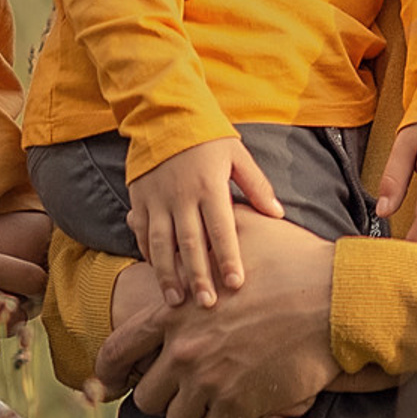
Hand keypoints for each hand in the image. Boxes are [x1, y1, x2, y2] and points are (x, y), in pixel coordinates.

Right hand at [125, 134, 284, 309]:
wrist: (163, 113)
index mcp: (209, 185)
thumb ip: (256, 186)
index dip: (229, 258)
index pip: (221, 229)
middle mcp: (180, 195)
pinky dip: (148, 254)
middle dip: (198, 276)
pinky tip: (156, 273)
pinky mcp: (139, 199)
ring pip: (160, 244)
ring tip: (176, 300)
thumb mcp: (237, 154)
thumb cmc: (207, 135)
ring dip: (168, 274)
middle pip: (190, 243)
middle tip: (207, 304)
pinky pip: (142, 232)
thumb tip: (277, 215)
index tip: (237, 284)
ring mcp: (156, 199)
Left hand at [125, 213, 343, 417]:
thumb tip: (135, 222)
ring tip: (210, 399)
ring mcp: (211, 381)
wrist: (338, 297)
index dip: (108, 370)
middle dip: (162, 395)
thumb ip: (188, 237)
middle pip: (146, 396)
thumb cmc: (292, 259)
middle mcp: (185, 350)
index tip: (109, 383)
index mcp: (174, 311)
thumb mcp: (235, 232)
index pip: (118, 349)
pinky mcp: (241, 406)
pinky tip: (236, 409)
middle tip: (180, 389)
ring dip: (191, 412)